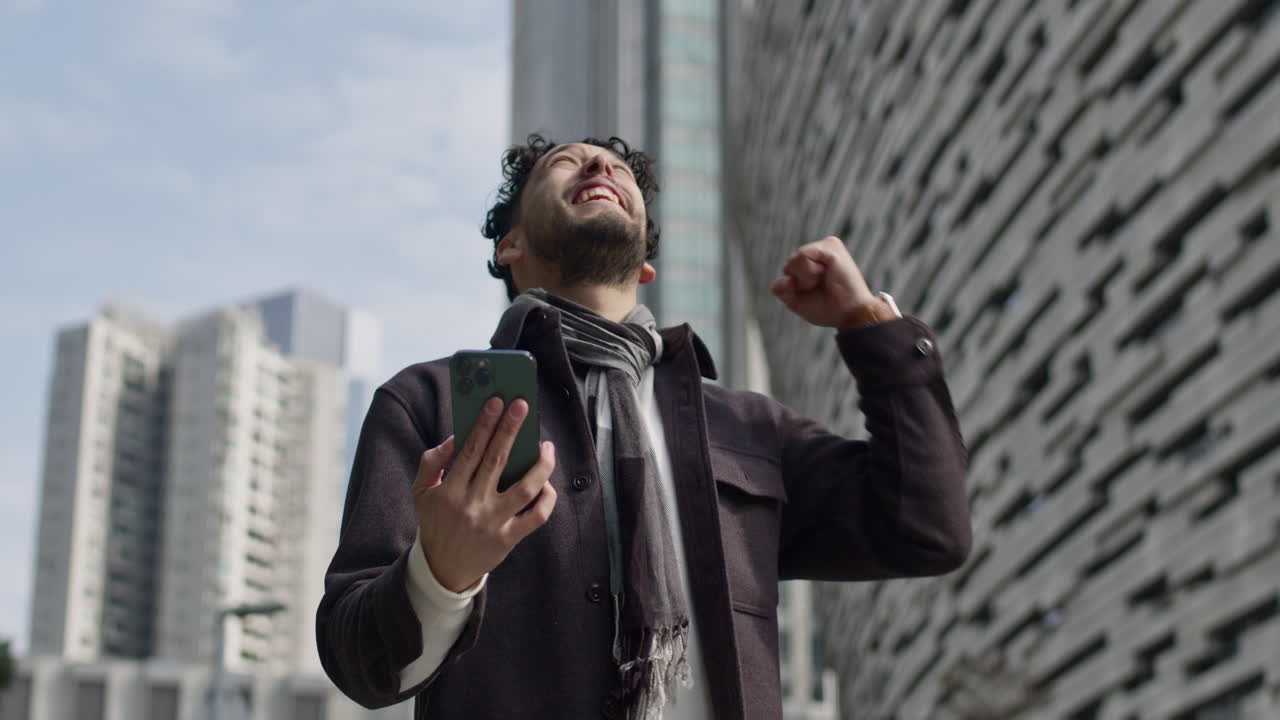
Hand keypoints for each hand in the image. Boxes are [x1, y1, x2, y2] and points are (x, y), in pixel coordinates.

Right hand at [412, 397, 557, 592]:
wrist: (442, 569)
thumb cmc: (435, 522)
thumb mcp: (421, 492)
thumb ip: (432, 461)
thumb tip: (457, 436)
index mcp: (449, 491)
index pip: (470, 450)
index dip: (485, 424)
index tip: (497, 402)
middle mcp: (472, 505)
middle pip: (497, 461)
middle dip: (511, 430)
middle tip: (523, 406)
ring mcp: (493, 523)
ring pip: (525, 488)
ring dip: (540, 464)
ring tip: (547, 446)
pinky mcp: (509, 539)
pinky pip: (536, 516)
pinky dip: (546, 498)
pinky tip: (547, 483)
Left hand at [771, 235, 879, 329]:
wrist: (851, 314)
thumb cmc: (829, 309)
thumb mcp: (798, 302)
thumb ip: (782, 290)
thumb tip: (783, 278)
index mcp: (812, 261)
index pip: (788, 269)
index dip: (796, 287)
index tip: (816, 293)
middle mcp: (819, 250)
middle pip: (789, 264)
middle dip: (800, 282)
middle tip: (822, 288)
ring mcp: (826, 246)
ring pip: (795, 259)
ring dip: (806, 278)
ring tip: (826, 281)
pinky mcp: (830, 246)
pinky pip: (803, 256)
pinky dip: (810, 272)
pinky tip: (826, 274)